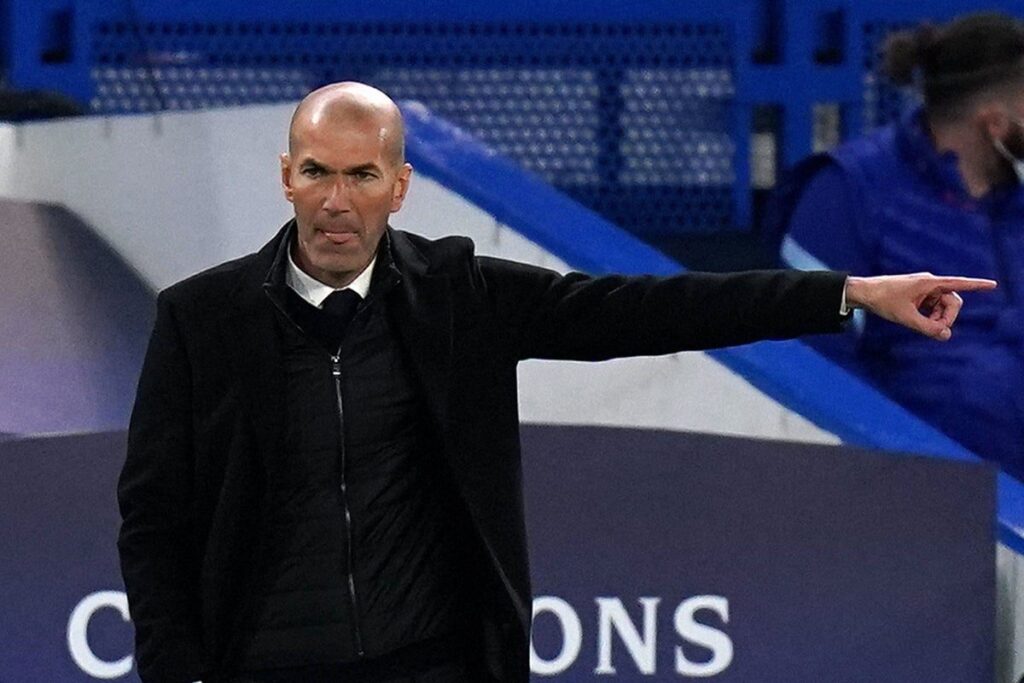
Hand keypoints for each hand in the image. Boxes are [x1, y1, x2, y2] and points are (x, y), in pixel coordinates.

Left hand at [844, 273, 996, 340]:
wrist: (863, 293)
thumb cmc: (883, 301)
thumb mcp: (906, 318)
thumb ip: (927, 328)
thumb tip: (946, 336)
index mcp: (929, 283)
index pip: (959, 283)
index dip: (977, 286)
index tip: (993, 285)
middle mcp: (929, 283)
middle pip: (952, 302)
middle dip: (947, 317)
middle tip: (935, 330)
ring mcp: (924, 289)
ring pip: (942, 306)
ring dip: (938, 318)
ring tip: (922, 325)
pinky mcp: (918, 294)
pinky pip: (932, 307)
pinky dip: (930, 316)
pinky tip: (917, 320)